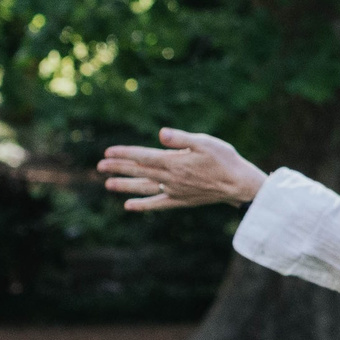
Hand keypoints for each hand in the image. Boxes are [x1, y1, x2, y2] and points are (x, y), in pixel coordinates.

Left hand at [98, 128, 266, 209]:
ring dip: (125, 185)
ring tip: (108, 184)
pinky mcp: (180, 200)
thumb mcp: (206, 142)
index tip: (107, 151)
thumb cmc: (225, 160)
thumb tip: (160, 133)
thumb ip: (181, 138)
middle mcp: (170, 178)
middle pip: (139, 171)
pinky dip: (142, 204)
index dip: (124, 153)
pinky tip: (129, 206)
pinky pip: (157, 203)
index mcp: (174, 162)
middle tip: (100, 166)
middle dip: (118, 168)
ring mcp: (174, 191)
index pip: (143, 157)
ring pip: (144, 188)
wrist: (239, 185)